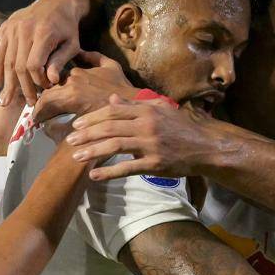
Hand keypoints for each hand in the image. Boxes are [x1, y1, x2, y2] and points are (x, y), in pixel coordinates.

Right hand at [0, 0, 85, 107]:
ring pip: (6, 61)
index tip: (46, 88)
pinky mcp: (5, 28)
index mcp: (43, 32)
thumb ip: (60, 61)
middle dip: (23, 87)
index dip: (38, 80)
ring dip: (7, 83)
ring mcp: (12, 27)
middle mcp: (24, 28)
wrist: (55, 3)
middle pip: (18, 65)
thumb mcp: (71, 45)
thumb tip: (50, 81)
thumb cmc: (67, 28)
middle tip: (29, 104)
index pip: (34, 64)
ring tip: (6, 102)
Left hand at [31, 51, 137, 123]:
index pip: (51, 75)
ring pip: (45, 97)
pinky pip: (49, 109)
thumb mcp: (110, 66)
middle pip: (45, 87)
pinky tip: (38, 121)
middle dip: (39, 97)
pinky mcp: (72, 106)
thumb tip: (79, 51)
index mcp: (77, 71)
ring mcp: (71, 91)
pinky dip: (41, 114)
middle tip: (33, 107)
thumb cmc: (121, 87)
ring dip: (38, 107)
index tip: (39, 93)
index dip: (44, 84)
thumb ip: (93, 57)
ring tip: (35, 116)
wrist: (130, 104)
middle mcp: (71, 79)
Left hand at [66, 96, 219, 179]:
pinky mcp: (154, 164)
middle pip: (109, 128)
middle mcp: (146, 125)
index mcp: (146, 111)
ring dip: (92, 151)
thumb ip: (135, 105)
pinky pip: (127, 168)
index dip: (92, 118)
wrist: (204, 147)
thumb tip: (112, 100)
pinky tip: (94, 175)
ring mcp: (150, 145)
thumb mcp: (160, 110)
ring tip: (76, 156)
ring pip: (114, 146)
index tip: (76, 125)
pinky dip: (108, 172)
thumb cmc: (182, 128)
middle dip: (86, 134)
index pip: (112, 112)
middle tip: (69, 141)